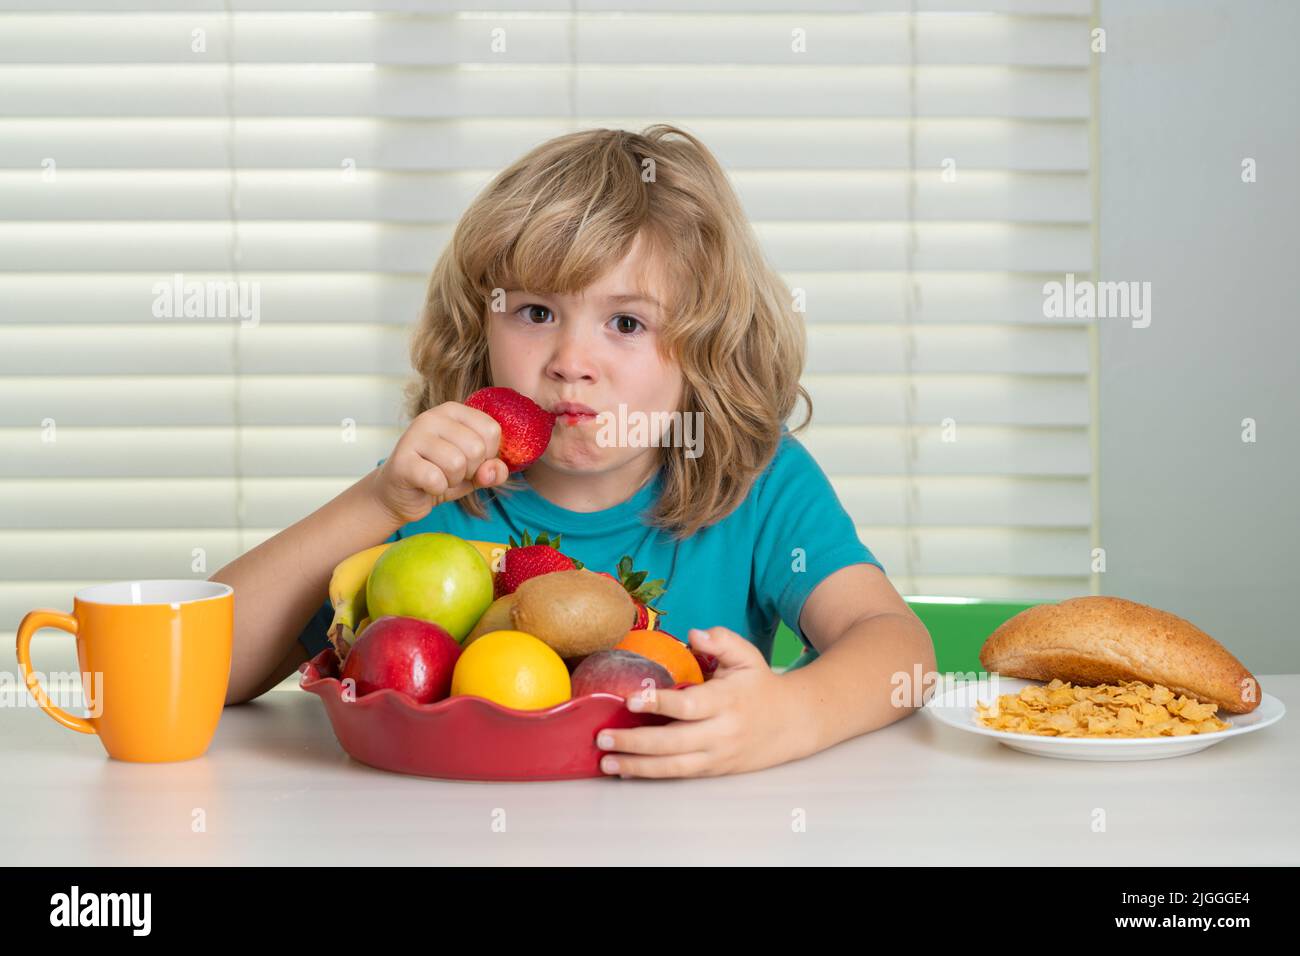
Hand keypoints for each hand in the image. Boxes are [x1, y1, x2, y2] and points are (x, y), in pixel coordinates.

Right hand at [373, 402, 508, 524]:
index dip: (488, 455)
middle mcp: (432, 416)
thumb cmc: (440, 476)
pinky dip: (437, 489)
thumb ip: (493, 470)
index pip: (491, 429)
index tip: (469, 460)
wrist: (399, 495)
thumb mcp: (474, 472)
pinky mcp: (401, 460)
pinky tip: (425, 485)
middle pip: (476, 448)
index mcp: (453, 411)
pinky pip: (436, 479)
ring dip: (452, 480)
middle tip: (450, 472)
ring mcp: (413, 435)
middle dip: (470, 470)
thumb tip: (492, 471)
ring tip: (438, 477)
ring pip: (457, 464)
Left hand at [594, 627, 802, 778]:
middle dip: (636, 742)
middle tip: (603, 737)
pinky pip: (680, 775)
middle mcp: (721, 732)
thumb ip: (721, 641)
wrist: (793, 723)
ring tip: (606, 762)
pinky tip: (627, 772)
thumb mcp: (747, 656)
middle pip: (674, 742)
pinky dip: (652, 775)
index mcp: (726, 701)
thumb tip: (693, 633)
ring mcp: (717, 755)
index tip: (630, 699)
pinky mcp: (715, 770)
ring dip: (637, 766)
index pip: (689, 706)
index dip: (659, 703)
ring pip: (674, 766)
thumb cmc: (760, 686)